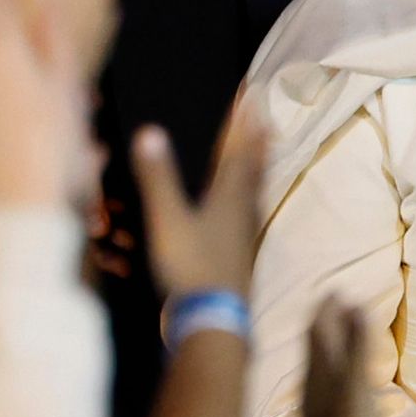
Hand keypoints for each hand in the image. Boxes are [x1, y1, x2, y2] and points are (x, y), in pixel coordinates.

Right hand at [133, 102, 269, 303]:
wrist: (213, 321)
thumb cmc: (191, 268)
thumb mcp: (168, 220)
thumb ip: (158, 178)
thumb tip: (149, 131)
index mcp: (228, 198)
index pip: (238, 151)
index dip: (244, 122)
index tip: (253, 95)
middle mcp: (243, 212)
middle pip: (254, 168)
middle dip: (257, 140)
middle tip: (266, 118)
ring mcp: (244, 236)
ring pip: (255, 192)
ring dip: (257, 168)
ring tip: (262, 154)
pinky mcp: (238, 256)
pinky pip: (248, 215)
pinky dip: (248, 199)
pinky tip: (244, 210)